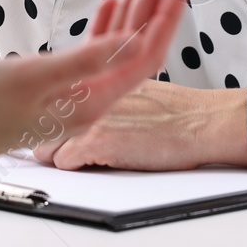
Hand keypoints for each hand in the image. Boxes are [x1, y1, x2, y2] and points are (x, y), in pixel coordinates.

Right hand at [0, 0, 191, 172]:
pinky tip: (110, 3)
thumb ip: (82, 61)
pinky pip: (91, 52)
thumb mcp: (30, 76)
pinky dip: (103, 24)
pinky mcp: (55, 86)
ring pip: (115, 44)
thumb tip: (127, 42)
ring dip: (132, 7)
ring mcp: (73, 93)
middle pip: (135, 45)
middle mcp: (89, 99)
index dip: (165, 17)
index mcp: (90, 101)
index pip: (143, 55)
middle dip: (153, 2)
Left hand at [31, 78, 246, 170]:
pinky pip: (64, 162)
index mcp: (99, 79)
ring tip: (79, 158)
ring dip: (60, 154)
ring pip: (48, 144)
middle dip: (51, 137)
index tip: (50, 125)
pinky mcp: (97, 143)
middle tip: (62, 147)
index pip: (56, 97)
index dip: (53, 116)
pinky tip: (92, 164)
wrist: (201, 123)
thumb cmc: (178, 111)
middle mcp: (89, 94)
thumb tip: (96, 104)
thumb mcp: (136, 89)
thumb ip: (110, 94)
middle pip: (46, 122)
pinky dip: (74, 167)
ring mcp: (90, 118)